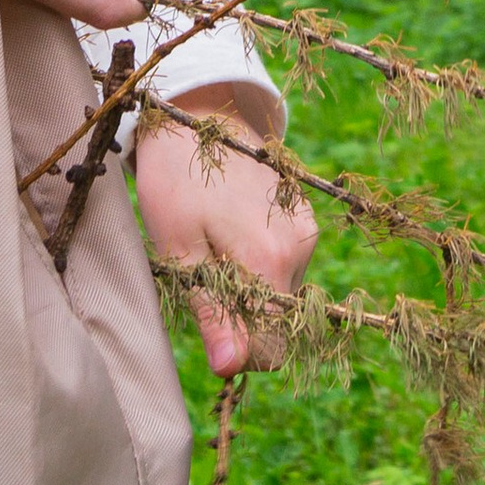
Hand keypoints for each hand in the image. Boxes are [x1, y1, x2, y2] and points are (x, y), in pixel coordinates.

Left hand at [135, 87, 318, 373]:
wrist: (197, 116)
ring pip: (281, 293)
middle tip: (201, 279)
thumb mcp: (180, 251)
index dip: (238, 353)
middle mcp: (301, 248)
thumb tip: (231, 369)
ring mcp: (306, 230)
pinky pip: (286, 264)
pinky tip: (230, 234)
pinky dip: (260, 264)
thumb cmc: (177, 184)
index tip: (207, 326)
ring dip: (250, 290)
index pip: (272, 349)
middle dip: (242, 319)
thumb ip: (212, 312)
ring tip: (213, 249)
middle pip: (278, 321)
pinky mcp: (304, 217)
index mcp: (271, 261)